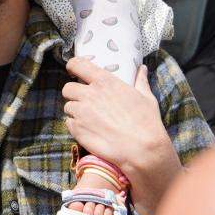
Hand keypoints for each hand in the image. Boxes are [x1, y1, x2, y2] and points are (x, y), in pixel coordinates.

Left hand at [61, 57, 182, 214]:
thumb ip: (140, 81)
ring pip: (68, 107)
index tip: (74, 71)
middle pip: (68, 88)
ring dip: (75, 111)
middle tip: (84, 100)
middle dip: (74, 93)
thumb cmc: (146, 122)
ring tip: (88, 118)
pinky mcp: (77, 130)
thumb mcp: (146, 97)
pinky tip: (88, 130)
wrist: (141, 150)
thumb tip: (142, 69)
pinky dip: (75, 125)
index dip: (73, 66)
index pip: (78, 65)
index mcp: (105, 82)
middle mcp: (89, 95)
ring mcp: (81, 113)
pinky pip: (69, 123)